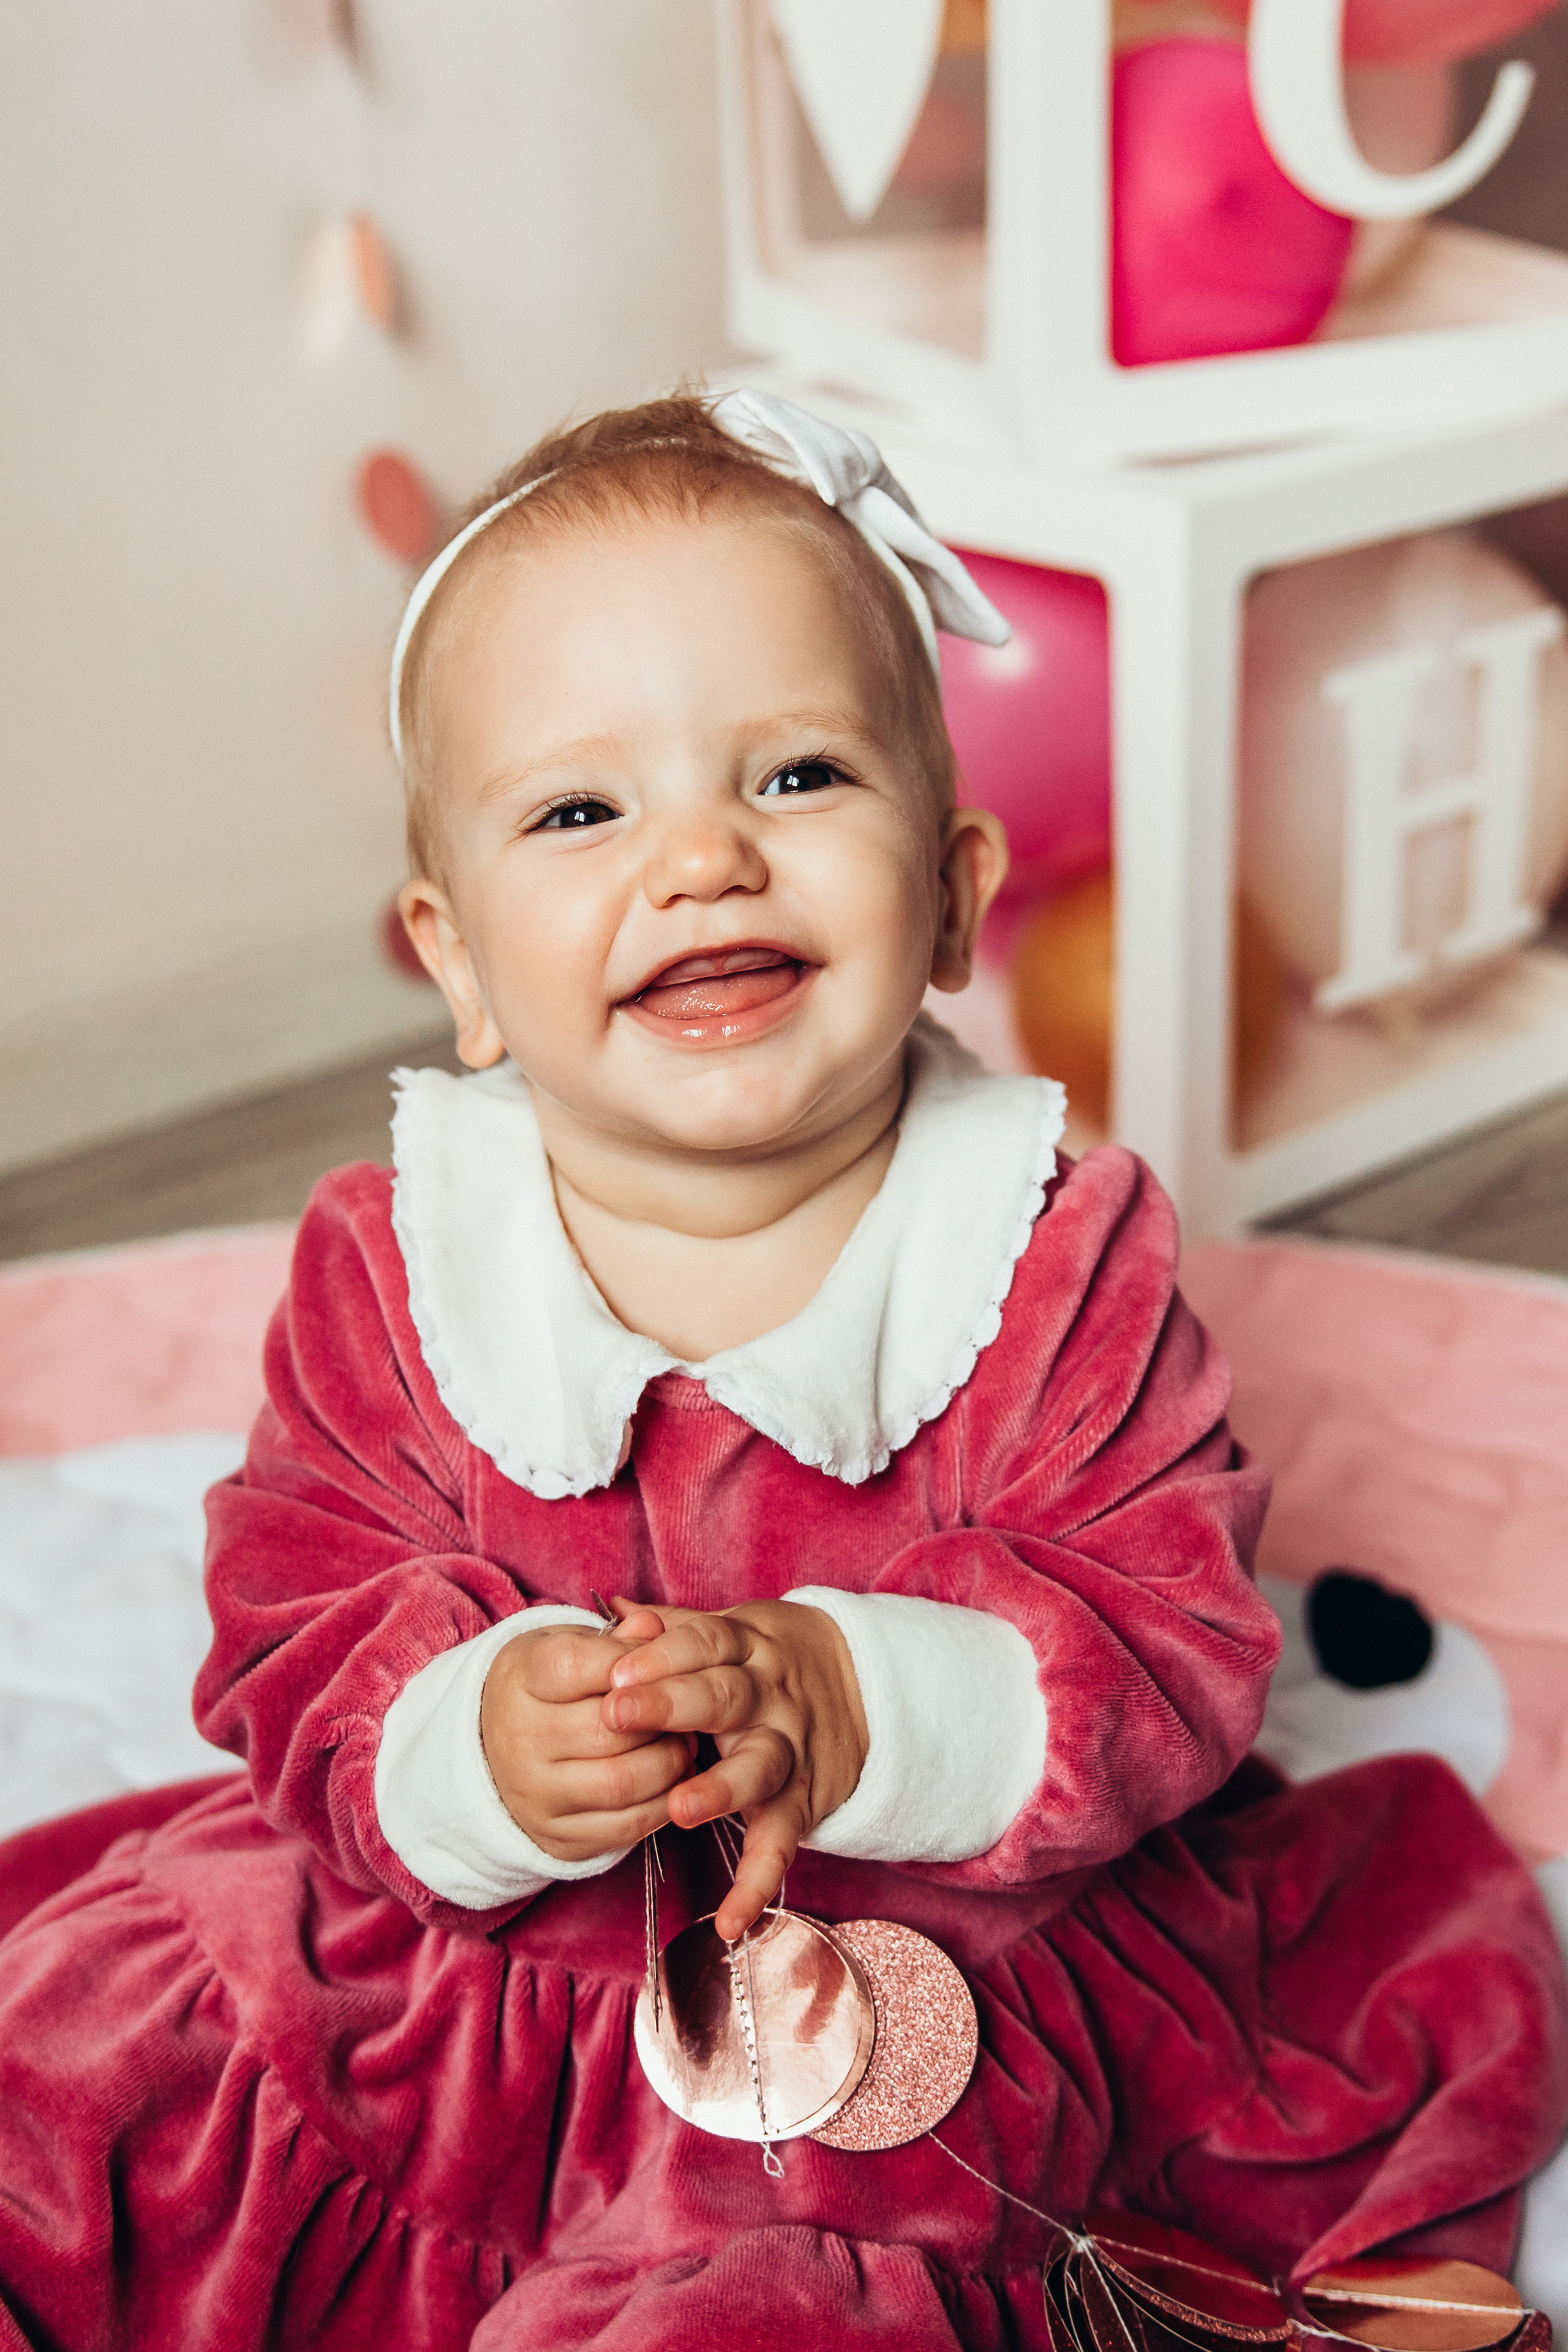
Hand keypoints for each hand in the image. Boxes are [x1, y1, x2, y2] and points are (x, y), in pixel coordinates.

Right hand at [480, 1613, 696, 1861]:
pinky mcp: (558, 1836)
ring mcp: (535, 1794)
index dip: (631, 1660)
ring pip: (622, 1783)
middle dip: (662, 1717)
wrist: (495, 1751)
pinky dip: (662, 1804)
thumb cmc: (550, 1688)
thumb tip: (652, 1627)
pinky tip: (673, 1780)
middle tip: (688, 1706)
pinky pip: (625, 1828)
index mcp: (520, 1678)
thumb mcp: (570, 1646)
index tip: (658, 1662)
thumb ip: (615, 1637)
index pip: (578, 1665)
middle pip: (608, 1728)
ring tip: (684, 1742)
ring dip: (670, 1762)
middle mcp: (520, 1738)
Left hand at [599, 1598, 868, 1940]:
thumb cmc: (767, 1661)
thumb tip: (615, 1615)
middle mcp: (770, 1697)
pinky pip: (782, 1844)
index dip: (662, 1655)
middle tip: (616, 1716)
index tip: (616, 1671)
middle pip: (724, 1697)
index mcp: (747, 1648)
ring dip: (721, 1788)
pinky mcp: (803, 1802)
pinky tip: (729, 1923)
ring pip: (759, 1767)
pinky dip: (758, 1884)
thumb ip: (674, 1628)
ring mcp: (790, 1750)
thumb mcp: (732, 1631)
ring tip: (680, 1807)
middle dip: (671, 1705)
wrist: (863, 1686)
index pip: (705, 1643)